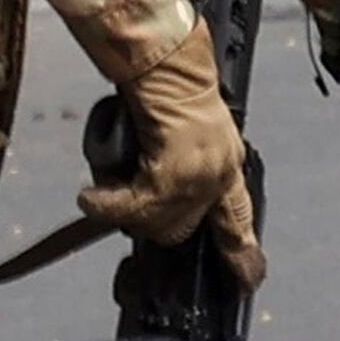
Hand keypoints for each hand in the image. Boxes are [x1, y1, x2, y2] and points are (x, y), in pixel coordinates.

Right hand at [86, 23, 261, 285]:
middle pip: (183, 229)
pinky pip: (133, 208)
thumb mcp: (187, 129)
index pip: (239, 218)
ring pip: (156, 223)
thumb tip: (150, 188)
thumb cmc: (170, 83)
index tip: (248, 280)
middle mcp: (221, 174)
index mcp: (228, 163)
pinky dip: (107, 205)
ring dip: (124, 214)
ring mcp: (200, 178)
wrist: (167, 60)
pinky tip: (90, 198)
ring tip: (100, 197)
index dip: (240, 252)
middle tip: (123, 206)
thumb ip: (180, 160)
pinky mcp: (172, 176)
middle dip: (150, 225)